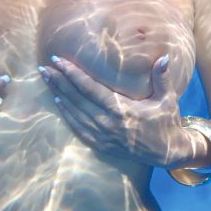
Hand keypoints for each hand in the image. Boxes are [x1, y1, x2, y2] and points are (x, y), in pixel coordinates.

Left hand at [38, 54, 201, 167]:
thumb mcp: (167, 100)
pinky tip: (58, 101)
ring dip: (58, 94)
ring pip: (74, 112)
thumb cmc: (166, 122)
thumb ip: (162, 78)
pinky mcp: (100, 145)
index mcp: (121, 110)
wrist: (166, 153)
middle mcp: (108, 123)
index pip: (90, 88)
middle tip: (44, 67)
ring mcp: (102, 136)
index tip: (58, 60)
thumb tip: (165, 57)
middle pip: (76, 98)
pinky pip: (78, 128)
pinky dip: (66, 114)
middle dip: (59, 81)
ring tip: (46, 79)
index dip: (72, 74)